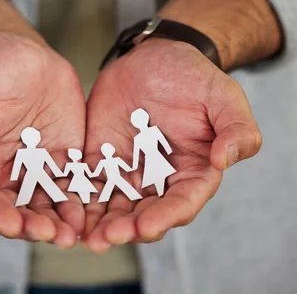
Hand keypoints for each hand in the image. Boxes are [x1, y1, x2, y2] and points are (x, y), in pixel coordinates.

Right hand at [0, 32, 86, 247]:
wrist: (24, 51)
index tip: (11, 225)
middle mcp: (4, 172)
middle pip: (15, 209)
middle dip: (31, 226)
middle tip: (49, 235)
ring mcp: (37, 168)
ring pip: (45, 204)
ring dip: (57, 223)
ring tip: (70, 235)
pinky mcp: (65, 158)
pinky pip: (73, 184)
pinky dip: (80, 202)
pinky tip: (89, 215)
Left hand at [81, 38, 261, 251]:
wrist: (153, 57)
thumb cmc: (193, 77)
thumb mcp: (223, 96)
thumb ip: (236, 128)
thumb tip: (225, 159)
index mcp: (192, 173)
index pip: (181, 203)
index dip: (164, 217)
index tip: (146, 226)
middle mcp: (159, 181)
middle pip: (142, 213)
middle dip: (124, 228)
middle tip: (104, 238)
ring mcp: (127, 172)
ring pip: (112, 206)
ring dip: (96, 223)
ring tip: (79, 236)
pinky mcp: (99, 159)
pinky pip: (86, 183)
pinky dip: (74, 198)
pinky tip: (59, 208)